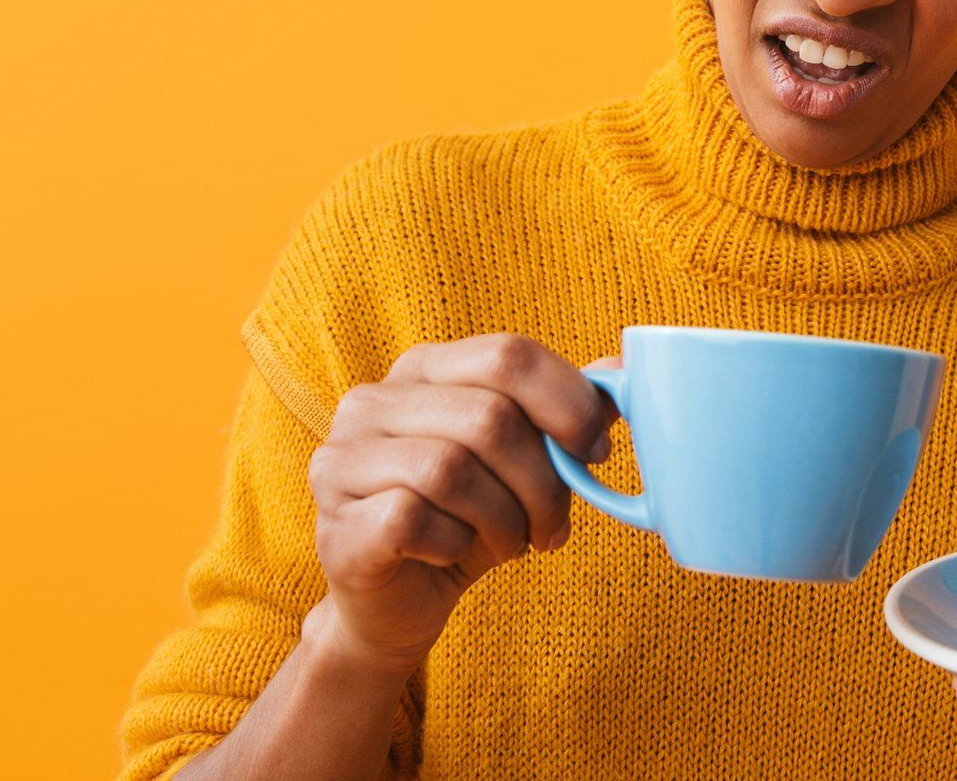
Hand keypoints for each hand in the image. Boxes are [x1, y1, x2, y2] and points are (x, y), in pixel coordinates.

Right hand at [307, 332, 621, 674]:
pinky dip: (454, 544)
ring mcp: (341, 460)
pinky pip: (411, 518)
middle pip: (488, 417)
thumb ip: (565, 412)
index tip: (597, 452)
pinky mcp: (334, 523)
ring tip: (514, 542)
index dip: (567, 402)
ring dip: (504, 517)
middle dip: (543, 480)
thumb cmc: (468, 519)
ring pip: (450, 469)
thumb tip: (622, 367)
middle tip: (555, 523)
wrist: (400, 602)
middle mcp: (371, 402)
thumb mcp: (525, 461)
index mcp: (424, 369)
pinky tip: (455, 554)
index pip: (507, 354)